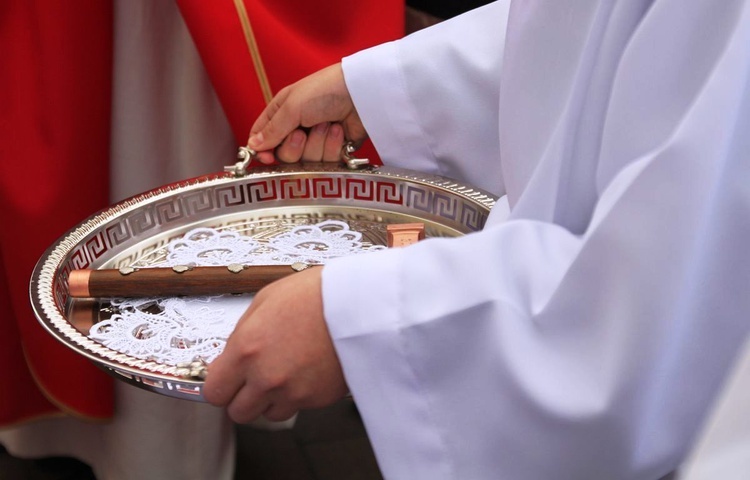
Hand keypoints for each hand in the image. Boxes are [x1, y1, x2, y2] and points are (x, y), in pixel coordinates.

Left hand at [203, 267, 347, 422]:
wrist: (360, 303)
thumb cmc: (315, 293)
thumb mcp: (266, 300)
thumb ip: (243, 332)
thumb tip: (233, 354)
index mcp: (246, 350)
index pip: (214, 392)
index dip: (221, 384)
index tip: (229, 377)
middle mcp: (266, 378)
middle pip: (238, 413)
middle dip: (243, 398)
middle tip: (255, 378)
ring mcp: (294, 393)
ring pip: (270, 414)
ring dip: (273, 399)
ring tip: (288, 372)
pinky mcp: (319, 399)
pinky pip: (299, 407)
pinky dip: (300, 395)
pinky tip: (309, 369)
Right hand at [247, 63, 367, 163]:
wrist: (361, 93)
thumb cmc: (324, 91)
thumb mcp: (292, 107)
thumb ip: (272, 130)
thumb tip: (253, 146)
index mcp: (282, 112)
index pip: (262, 138)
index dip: (262, 151)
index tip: (267, 158)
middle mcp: (297, 128)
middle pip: (284, 156)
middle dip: (294, 147)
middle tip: (303, 132)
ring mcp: (317, 141)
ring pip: (307, 161)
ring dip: (317, 143)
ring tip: (328, 124)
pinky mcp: (335, 150)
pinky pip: (327, 162)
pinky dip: (332, 147)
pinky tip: (339, 131)